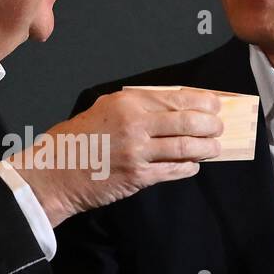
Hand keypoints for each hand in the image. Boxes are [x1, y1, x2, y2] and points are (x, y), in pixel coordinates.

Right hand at [9, 87, 222, 227]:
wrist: (55, 172)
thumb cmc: (77, 140)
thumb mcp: (104, 109)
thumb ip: (136, 106)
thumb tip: (173, 108)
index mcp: (127, 101)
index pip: (176, 97)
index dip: (202, 101)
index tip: (215, 104)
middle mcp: (134, 123)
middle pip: (187, 121)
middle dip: (210, 124)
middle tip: (219, 127)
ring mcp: (137, 151)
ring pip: (185, 147)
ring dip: (206, 148)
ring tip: (214, 148)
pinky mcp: (137, 176)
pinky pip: (173, 170)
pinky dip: (188, 167)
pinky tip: (193, 165)